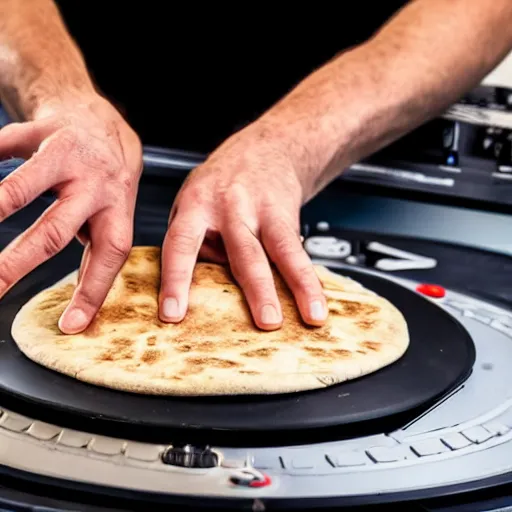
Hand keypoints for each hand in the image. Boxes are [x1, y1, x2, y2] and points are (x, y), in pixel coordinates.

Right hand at [0, 95, 142, 333]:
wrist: (97, 113)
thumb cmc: (109, 170)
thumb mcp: (117, 207)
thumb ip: (99, 243)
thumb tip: (84, 293)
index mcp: (117, 208)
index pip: (109, 255)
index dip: (93, 290)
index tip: (72, 325)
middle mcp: (94, 184)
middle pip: (54, 230)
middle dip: (18, 263)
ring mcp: (66, 155)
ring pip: (21, 188)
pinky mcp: (38, 131)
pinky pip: (1, 146)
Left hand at [158, 122, 327, 329]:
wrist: (267, 148)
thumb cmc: (222, 183)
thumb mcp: (193, 201)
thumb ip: (193, 242)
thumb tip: (199, 289)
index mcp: (196, 206)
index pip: (181, 245)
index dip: (176, 280)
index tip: (173, 314)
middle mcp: (230, 208)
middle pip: (242, 252)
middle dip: (253, 289)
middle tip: (260, 323)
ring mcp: (262, 211)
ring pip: (279, 252)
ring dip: (293, 287)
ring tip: (302, 317)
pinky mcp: (286, 217)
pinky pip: (299, 252)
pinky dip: (309, 282)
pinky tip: (317, 306)